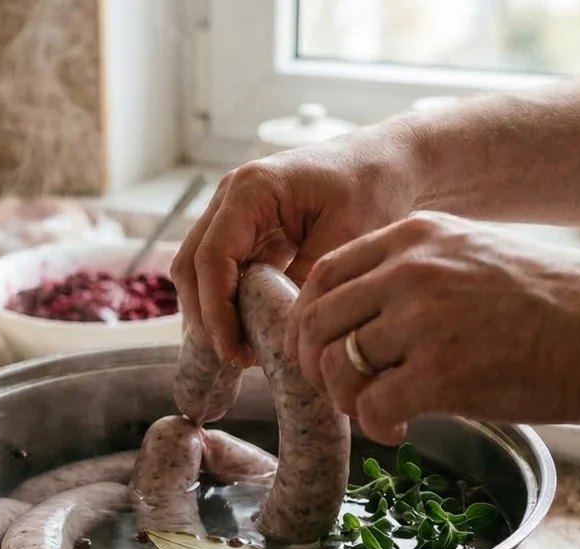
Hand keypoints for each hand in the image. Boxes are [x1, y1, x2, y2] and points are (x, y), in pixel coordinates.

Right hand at [170, 125, 420, 366]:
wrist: (388, 161)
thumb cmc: (372, 187)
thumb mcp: (345, 237)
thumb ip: (306, 280)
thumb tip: (277, 332)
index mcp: (251, 190)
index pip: (211, 257)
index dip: (215, 310)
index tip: (232, 349)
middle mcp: (231, 196)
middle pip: (191, 264)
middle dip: (205, 316)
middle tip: (234, 357)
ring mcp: (234, 211)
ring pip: (199, 269)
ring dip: (212, 311)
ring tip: (242, 350)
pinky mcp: (247, 228)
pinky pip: (221, 269)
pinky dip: (228, 301)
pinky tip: (249, 331)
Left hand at [287, 211, 579, 443]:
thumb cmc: (565, 304)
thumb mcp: (481, 257)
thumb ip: (423, 273)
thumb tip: (374, 317)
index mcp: (418, 237)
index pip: (324, 275)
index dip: (309, 322)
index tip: (320, 351)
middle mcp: (411, 269)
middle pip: (317, 321)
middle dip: (316, 366)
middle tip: (343, 392)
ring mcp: (424, 319)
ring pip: (337, 365)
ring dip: (345, 399)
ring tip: (377, 411)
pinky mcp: (442, 373)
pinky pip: (371, 407)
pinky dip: (376, 427)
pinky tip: (402, 431)